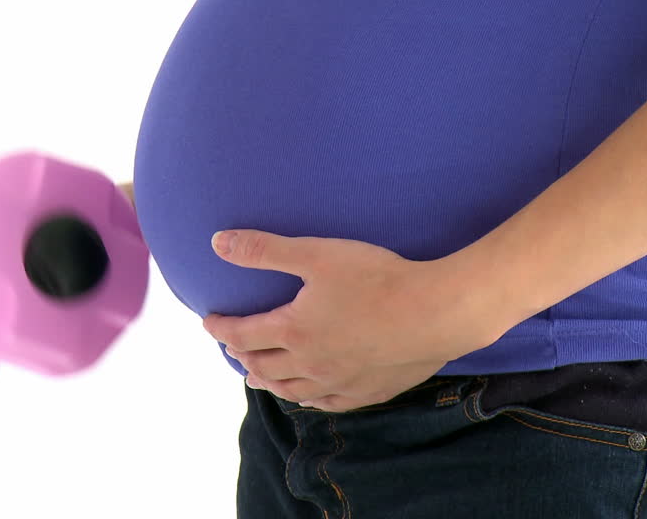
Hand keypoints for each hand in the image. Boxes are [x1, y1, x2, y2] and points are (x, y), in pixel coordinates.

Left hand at [202, 230, 496, 411]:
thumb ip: (263, 249)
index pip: (243, 335)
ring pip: (293, 390)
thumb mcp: (315, 255)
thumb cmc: (377, 278)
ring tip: (257, 378)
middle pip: (265, 366)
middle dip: (243, 356)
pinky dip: (309, 399)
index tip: (210, 322)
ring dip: (270, 382)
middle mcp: (312, 364)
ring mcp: (341, 382)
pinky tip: (309, 397)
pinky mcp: (370, 391)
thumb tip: (217, 242)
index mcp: (293, 332)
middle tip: (232, 348)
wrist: (437, 312)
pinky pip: (330, 403)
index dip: (222, 329)